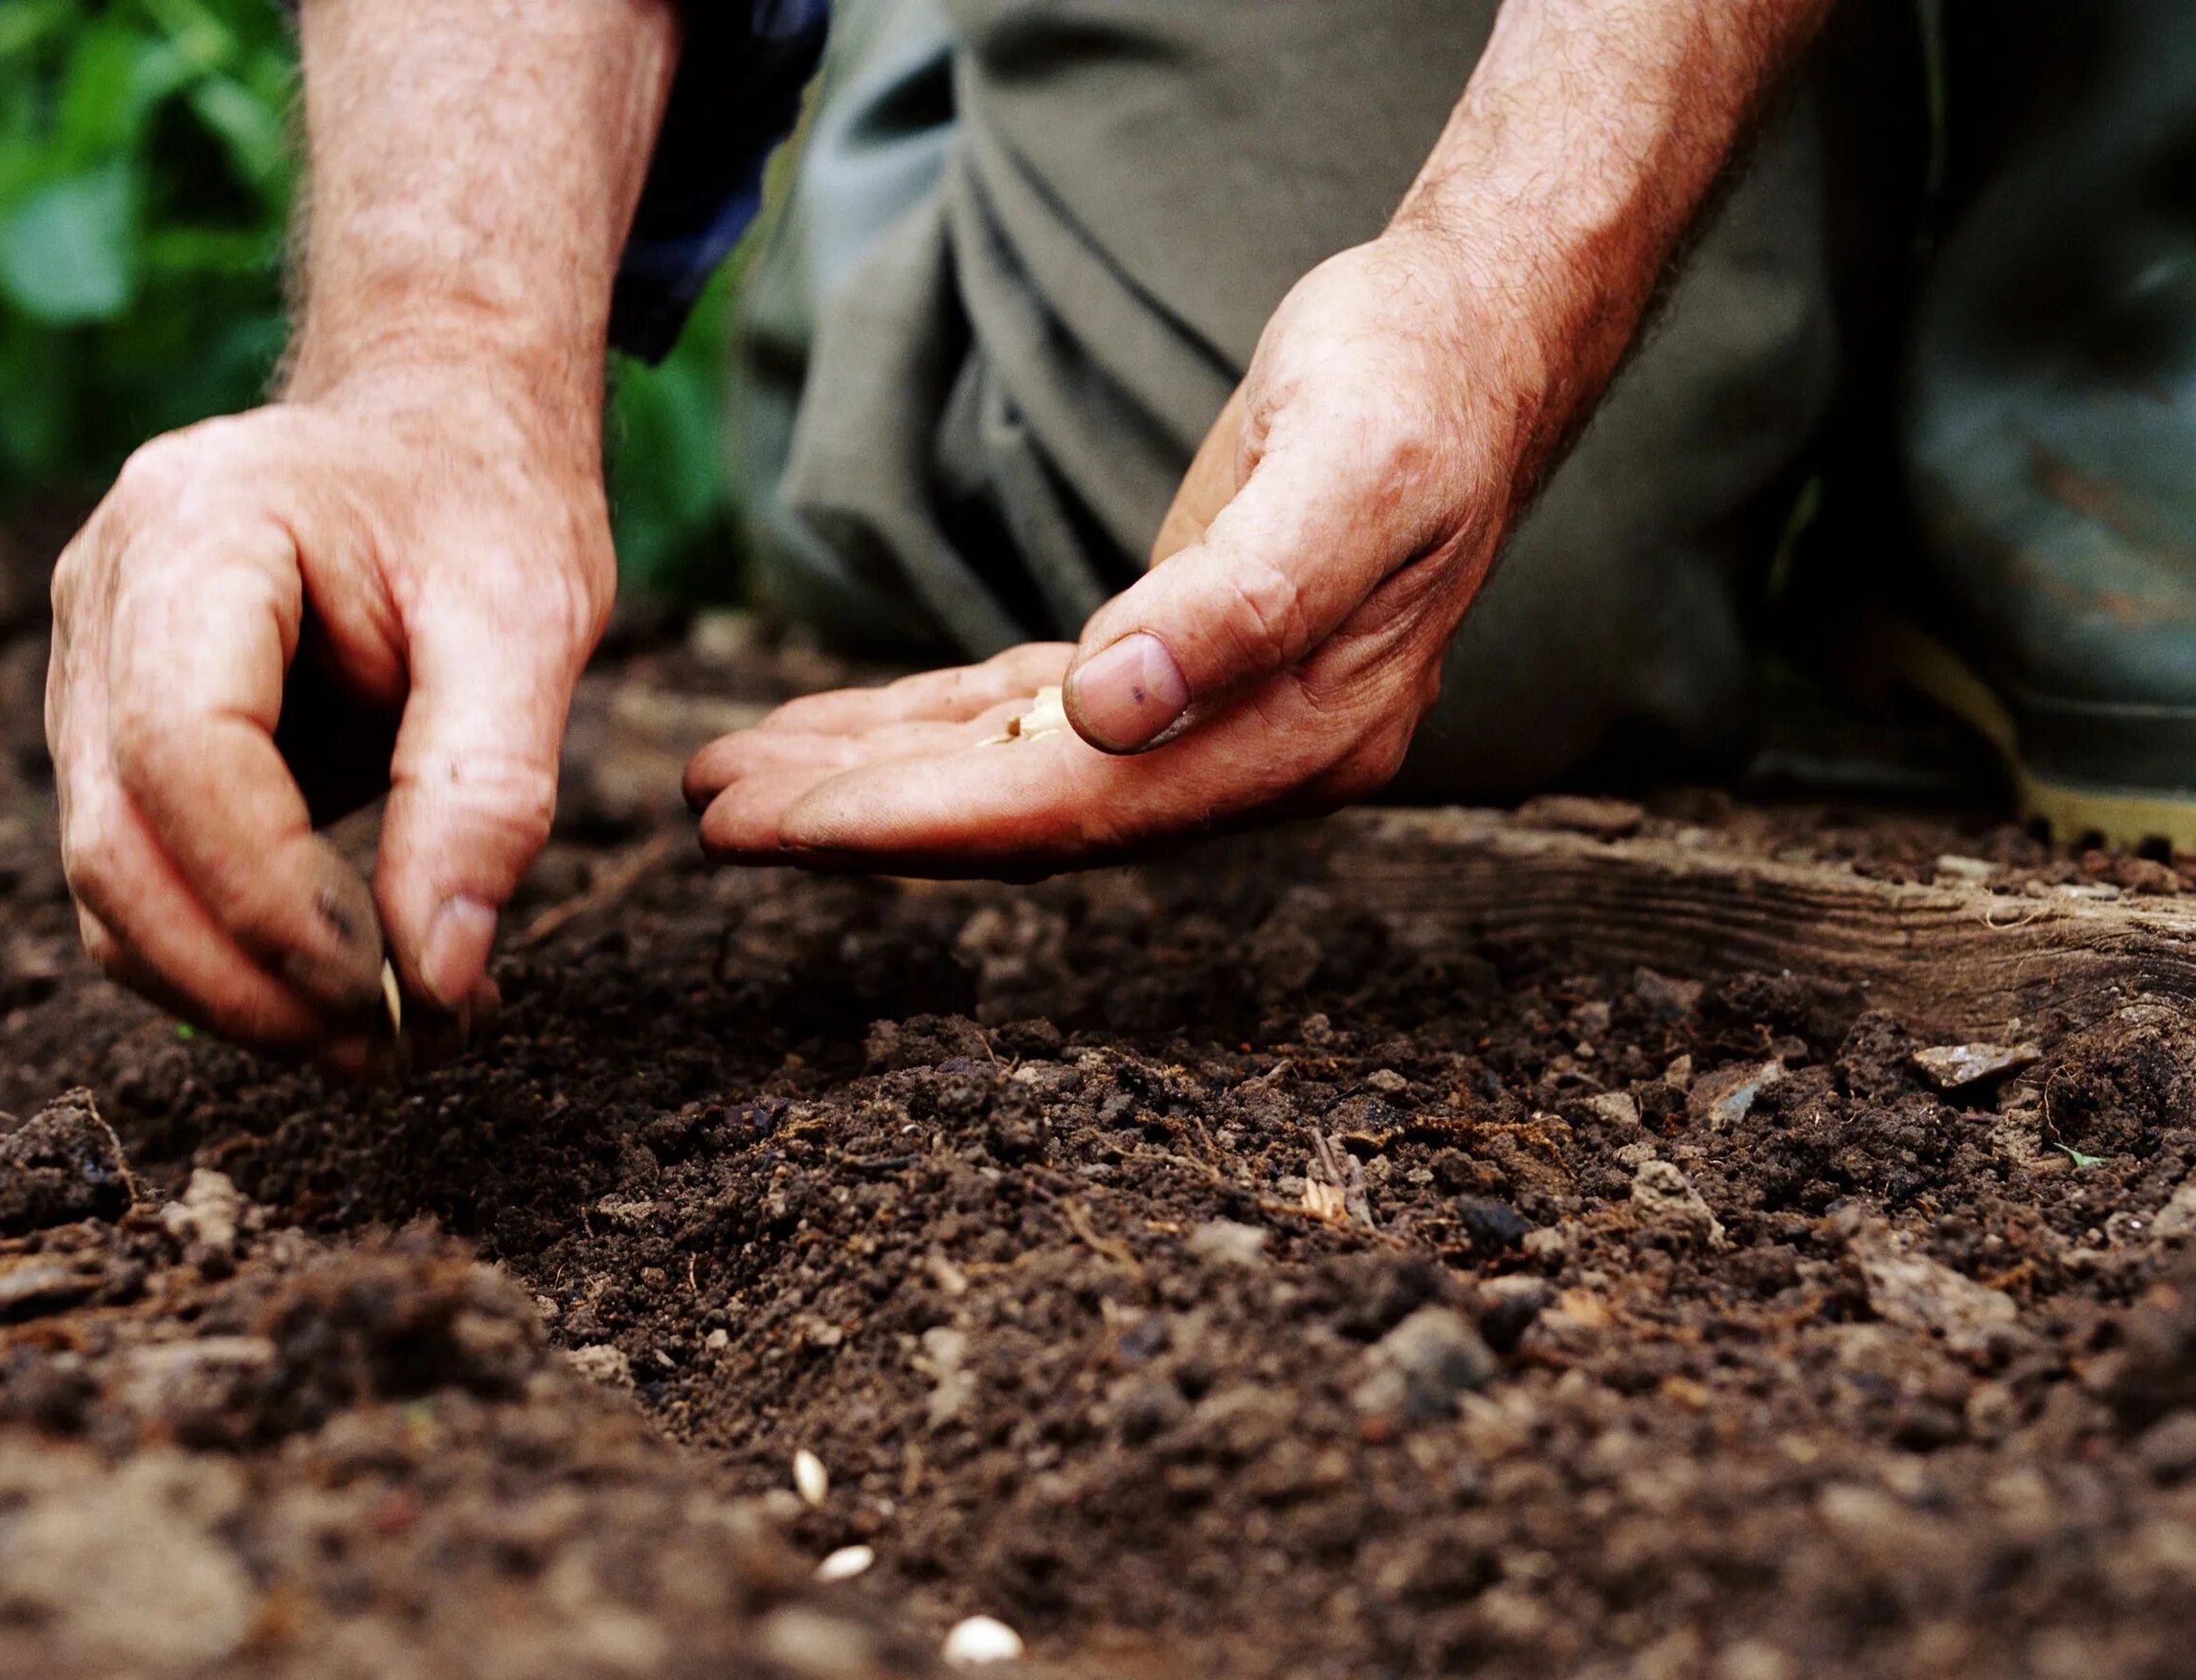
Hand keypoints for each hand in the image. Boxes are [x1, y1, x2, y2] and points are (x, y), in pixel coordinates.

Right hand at [47, 359, 608, 1071]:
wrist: (432, 432)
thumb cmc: (484, 505)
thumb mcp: (531, 621)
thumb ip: (487, 793)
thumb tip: (440, 980)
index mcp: (194, 531)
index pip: (182, 755)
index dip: (277, 901)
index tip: (401, 991)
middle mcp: (103, 599)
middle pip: (115, 848)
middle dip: (254, 984)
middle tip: (405, 1056)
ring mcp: (86, 672)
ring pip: (109, 894)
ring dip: (241, 1001)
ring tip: (398, 1041)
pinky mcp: (112, 739)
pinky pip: (142, 889)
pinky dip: (235, 967)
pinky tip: (357, 986)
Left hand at [684, 233, 1542, 874]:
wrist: (1481, 336)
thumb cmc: (1415, 386)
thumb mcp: (1345, 472)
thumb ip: (1239, 602)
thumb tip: (1114, 711)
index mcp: (1294, 739)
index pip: (1072, 810)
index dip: (919, 823)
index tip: (786, 827)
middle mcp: (1252, 757)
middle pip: (1023, 815)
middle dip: (864, 818)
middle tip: (715, 815)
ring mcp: (1218, 721)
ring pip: (1011, 773)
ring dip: (875, 775)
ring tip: (737, 775)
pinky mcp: (1179, 666)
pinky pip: (1031, 718)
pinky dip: (933, 726)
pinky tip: (844, 728)